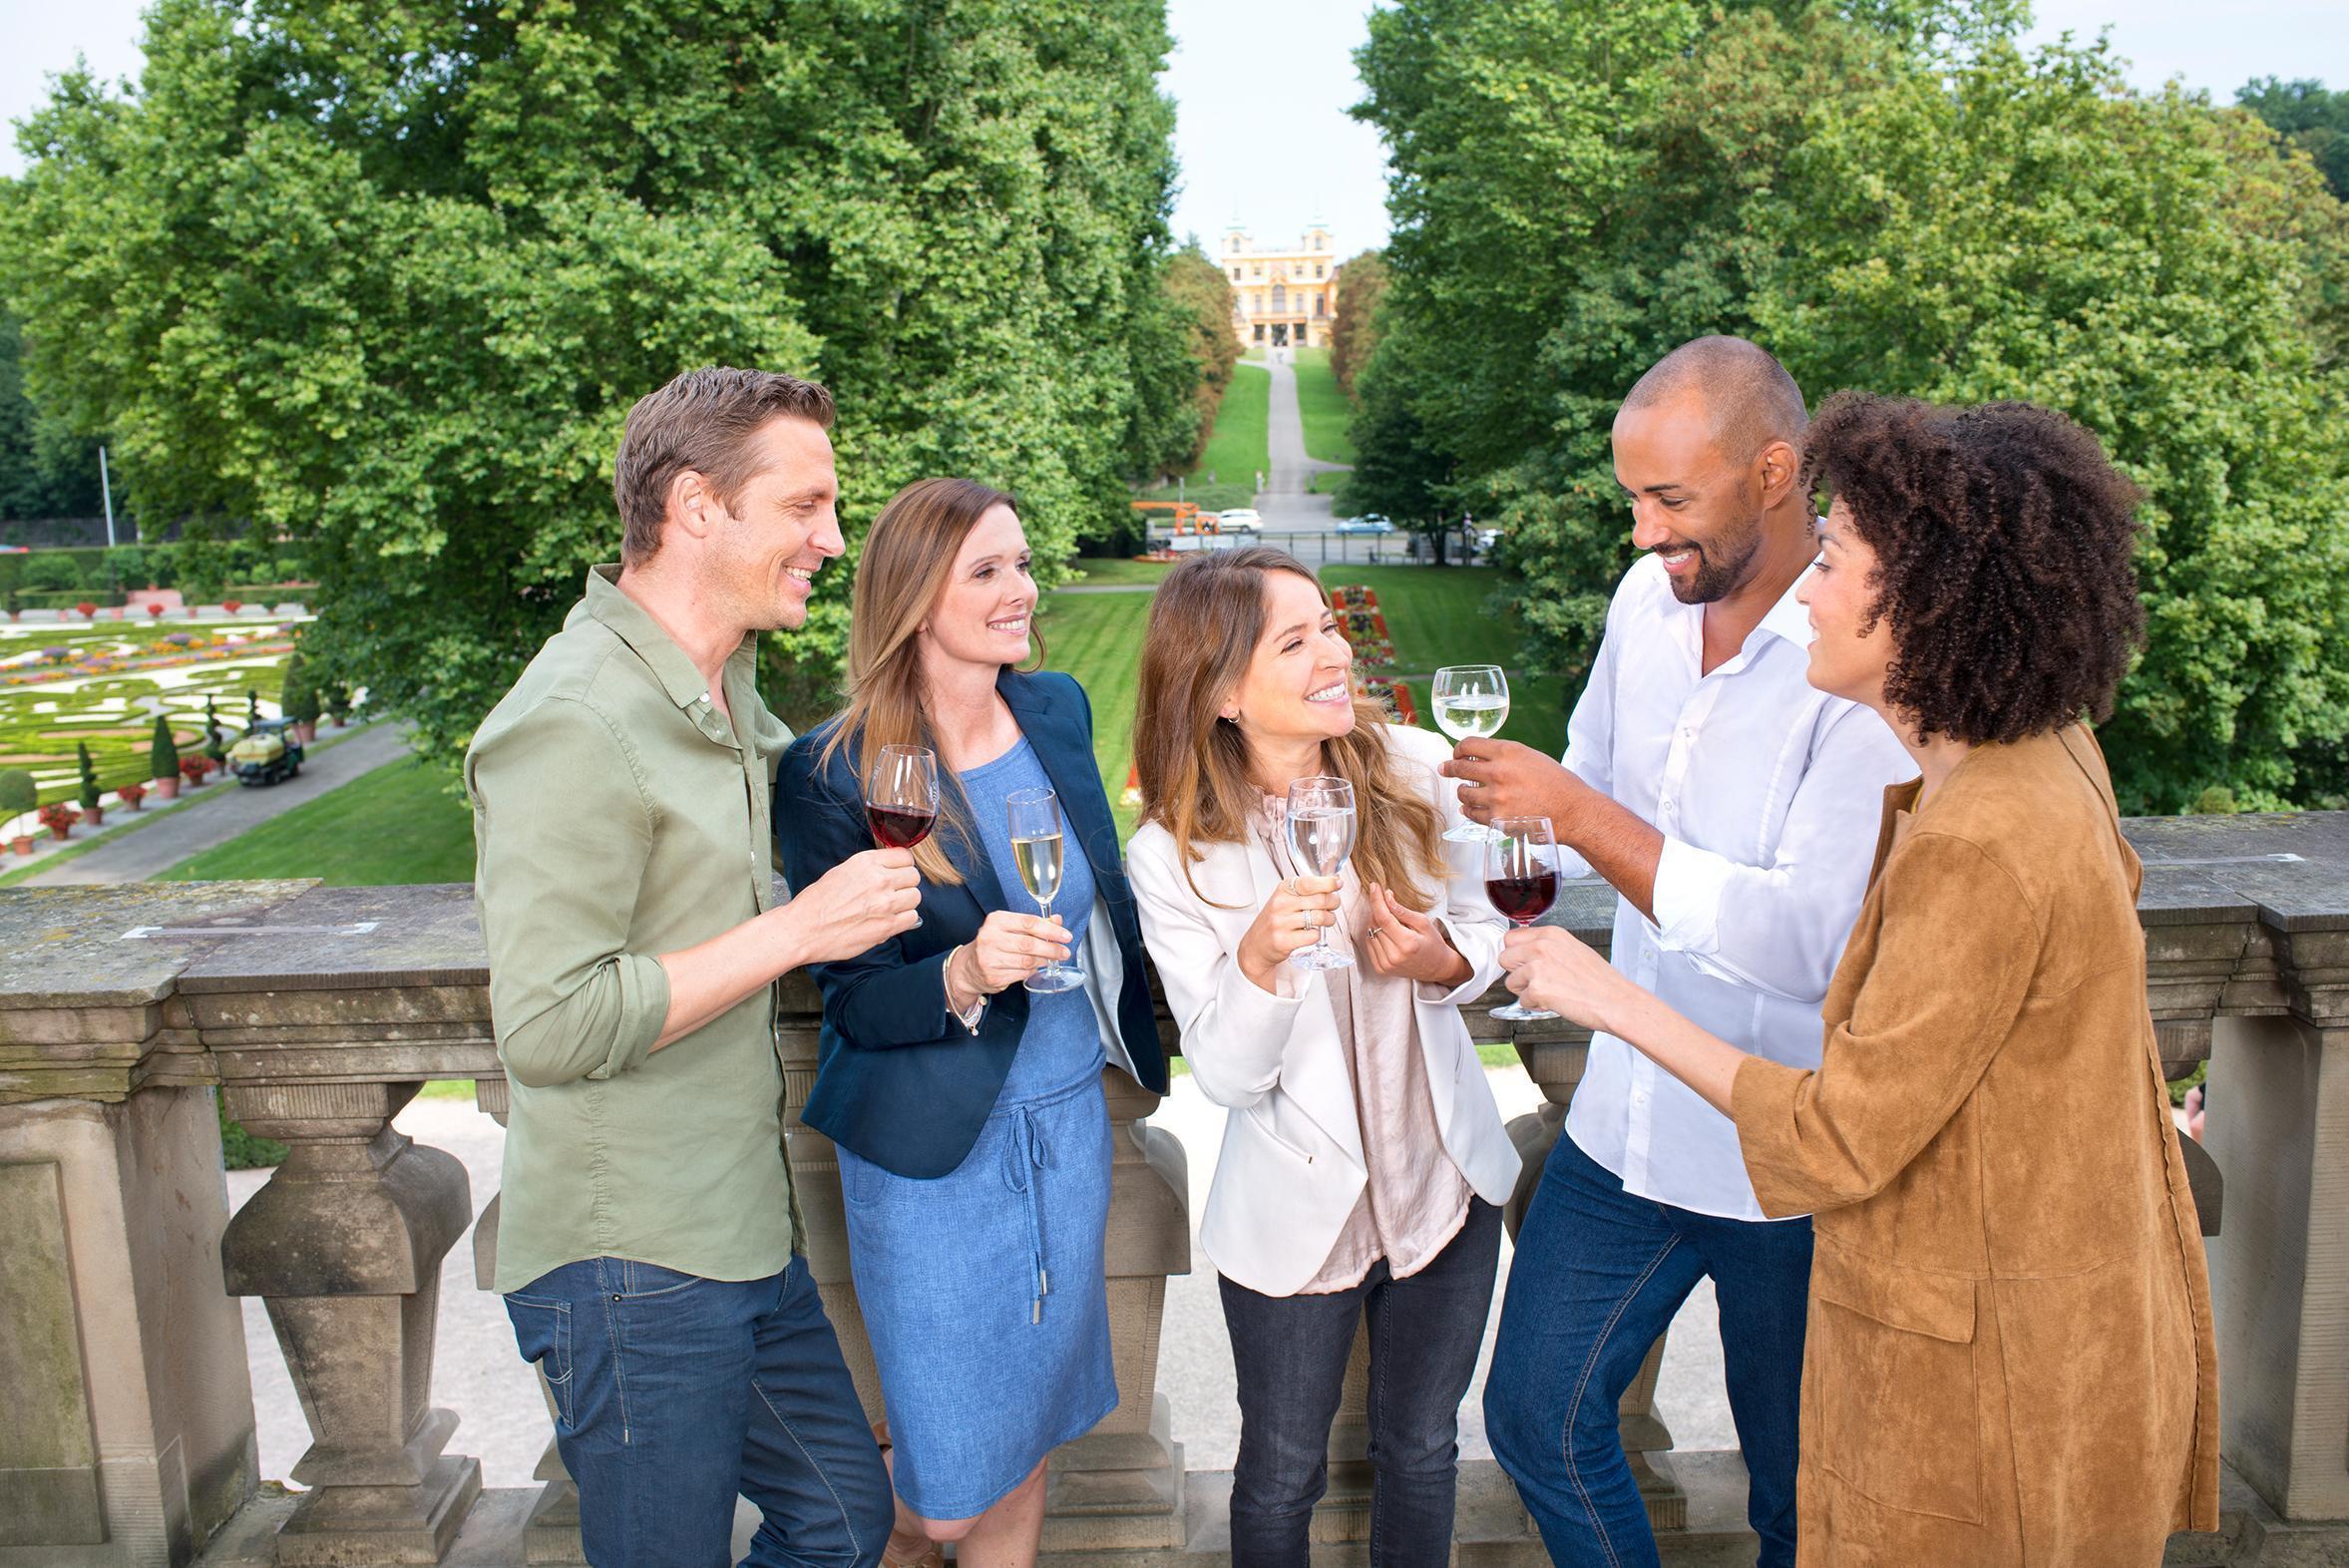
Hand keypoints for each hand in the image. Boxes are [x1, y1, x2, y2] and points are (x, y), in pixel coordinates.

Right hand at [787, 848, 920, 962]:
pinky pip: (912, 918)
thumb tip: (891, 870)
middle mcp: (879, 880)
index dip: (902, 865)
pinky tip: (889, 920)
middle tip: (893, 892)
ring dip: (905, 902)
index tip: (897, 872)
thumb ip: (869, 869)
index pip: (904, 856)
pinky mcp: (887, 926)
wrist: (802, 929)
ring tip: (889, 908)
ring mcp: (885, 904)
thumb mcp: (841, 871)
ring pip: (915, 897)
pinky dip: (904, 919)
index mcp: (866, 862)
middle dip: (905, 884)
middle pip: (913, 876)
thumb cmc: (816, 902)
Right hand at [950, 909, 1073, 997]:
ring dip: (1044, 961)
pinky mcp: (993, 976)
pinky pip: (1021, 974)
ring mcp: (990, 958)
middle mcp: (990, 938)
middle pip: (1029, 943)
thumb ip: (1034, 924)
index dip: (1051, 930)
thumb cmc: (993, 943)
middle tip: (1064, 952)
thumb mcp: (1010, 928)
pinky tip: (1036, 967)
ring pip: (1027, 960)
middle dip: (1051, 948)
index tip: (1065, 936)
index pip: (1029, 922)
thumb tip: (1057, 920)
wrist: (969, 967)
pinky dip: (1032, 971)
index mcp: (996, 921)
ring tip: (1053, 960)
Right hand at [1237, 874, 1341, 989]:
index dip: (1328, 883)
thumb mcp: (1286, 898)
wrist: (1256, 945)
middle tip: (1333, 905)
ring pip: (1319, 917)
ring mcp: (1281, 923)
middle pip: (1320, 900)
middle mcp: (1280, 904)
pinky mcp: (1283, 941)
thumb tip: (1334, 883)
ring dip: (1329, 919)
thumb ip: (1306, 890)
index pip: (1309, 882)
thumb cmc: (1276, 920)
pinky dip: (1317, 935)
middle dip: (1333, 902)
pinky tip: (1311, 933)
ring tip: (1326, 920)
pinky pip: (1313, 935)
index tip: (1338, 884)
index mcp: (1283, 890)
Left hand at [1363, 882, 1471, 987]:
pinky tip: (1387, 934)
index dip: (1376, 900)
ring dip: (1376, 922)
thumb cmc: (1432, 944)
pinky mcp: (1380, 969)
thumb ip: (1403, 910)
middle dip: (1379, 909)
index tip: (1374, 886)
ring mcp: (1385, 965)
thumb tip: (1387, 897)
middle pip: (1375, 924)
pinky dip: (1374, 934)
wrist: (1435, 968)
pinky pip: (1369, 943)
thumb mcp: (1423, 922)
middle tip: (1389, 906)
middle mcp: (1393, 956)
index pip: (1383, 918)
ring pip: (1370, 933)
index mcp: (1407, 943)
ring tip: (1393, 924)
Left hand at [1439, 739, 1586, 827]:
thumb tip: (1480, 758)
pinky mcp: (1497, 819)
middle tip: (1445, 769)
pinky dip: (1470, 812)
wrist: (1573, 810)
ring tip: (1466, 793)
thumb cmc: (1557, 783)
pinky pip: (1472, 815)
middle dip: (1450, 768)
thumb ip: (1505, 756)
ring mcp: (1496, 797)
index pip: (1468, 744)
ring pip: (1462, 793)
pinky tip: (1471, 809)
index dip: (1458, 749)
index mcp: (1508, 751)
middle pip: (1459, 768)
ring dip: (1463, 793)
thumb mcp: (1531, 757)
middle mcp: (1499, 772)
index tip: (1456, 754)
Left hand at [1499, 925, 1629, 1030]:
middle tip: (1536, 981)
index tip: (1523, 963)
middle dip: (1516, 972)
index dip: (1516, 954)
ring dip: (1526, 991)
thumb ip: (1547, 947)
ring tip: (1550, 992)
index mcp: (1551, 934)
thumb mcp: (1573, 949)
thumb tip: (1526, 951)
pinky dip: (1535, 1006)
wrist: (1616, 1001)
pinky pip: (1521, 1001)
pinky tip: (1554, 1002)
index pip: (1511, 938)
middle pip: (1504, 958)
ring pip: (1510, 982)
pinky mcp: (1537, 989)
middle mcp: (1542, 947)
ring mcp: (1538, 967)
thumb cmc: (1600, 981)